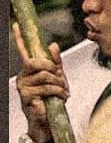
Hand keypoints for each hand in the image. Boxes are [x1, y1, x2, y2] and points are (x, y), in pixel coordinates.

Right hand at [13, 24, 66, 141]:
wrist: (50, 119)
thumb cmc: (52, 98)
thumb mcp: (58, 76)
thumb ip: (56, 62)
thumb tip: (53, 45)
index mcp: (30, 69)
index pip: (24, 50)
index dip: (20, 37)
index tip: (16, 24)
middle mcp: (23, 76)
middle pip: (37, 61)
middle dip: (53, 69)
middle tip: (61, 78)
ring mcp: (23, 86)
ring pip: (45, 75)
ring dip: (59, 83)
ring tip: (62, 91)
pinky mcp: (26, 96)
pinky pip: (46, 87)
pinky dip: (58, 91)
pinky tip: (60, 97)